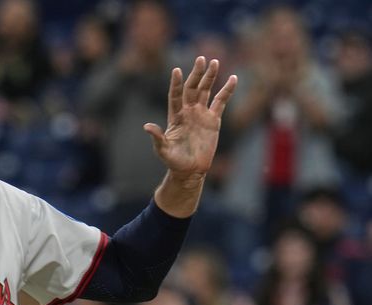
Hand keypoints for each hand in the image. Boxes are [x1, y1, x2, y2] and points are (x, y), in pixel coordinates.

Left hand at [144, 56, 236, 177]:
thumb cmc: (174, 161)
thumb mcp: (163, 150)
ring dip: (210, 77)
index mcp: (175, 116)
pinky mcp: (213, 120)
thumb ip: (157, 138)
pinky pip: (221, 101)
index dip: (175, 84)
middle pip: (192, 88)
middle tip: (201, 59)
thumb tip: (146, 126)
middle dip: (196, 74)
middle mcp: (188, 111)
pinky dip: (227, 90)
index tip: (176, 71)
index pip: (175, 96)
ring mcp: (201, 114)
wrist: (190, 170)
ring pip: (206, 91)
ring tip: (214, 62)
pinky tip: (233, 78)